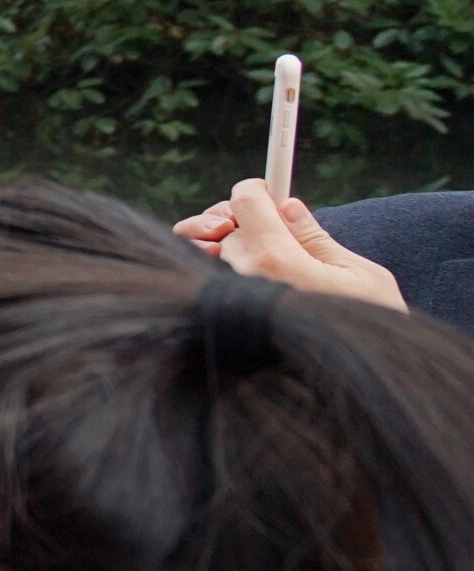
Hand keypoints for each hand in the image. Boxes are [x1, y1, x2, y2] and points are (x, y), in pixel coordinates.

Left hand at [177, 181, 403, 310]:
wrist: (348, 380)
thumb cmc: (367, 326)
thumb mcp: (360, 274)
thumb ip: (316, 237)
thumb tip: (288, 207)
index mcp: (276, 258)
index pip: (244, 200)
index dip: (257, 189)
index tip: (270, 192)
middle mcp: (243, 275)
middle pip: (222, 224)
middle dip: (240, 217)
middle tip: (269, 224)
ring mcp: (228, 299)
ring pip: (206, 251)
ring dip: (223, 241)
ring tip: (251, 247)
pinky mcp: (223, 318)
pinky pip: (203, 280)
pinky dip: (214, 267)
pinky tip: (238, 270)